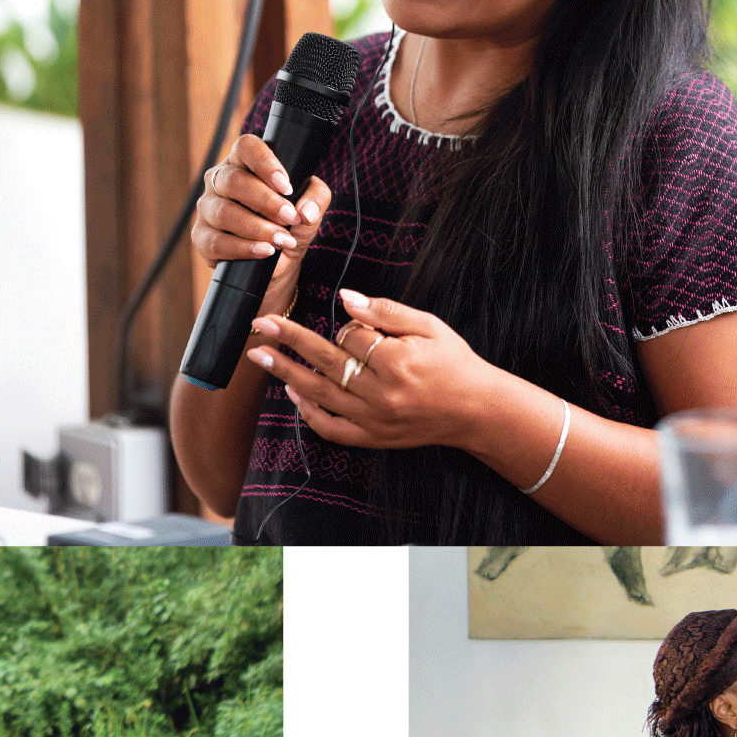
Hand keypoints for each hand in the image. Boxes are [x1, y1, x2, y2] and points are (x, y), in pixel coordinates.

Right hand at [189, 132, 330, 283]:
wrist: (278, 263)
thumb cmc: (290, 225)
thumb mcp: (310, 208)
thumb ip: (316, 198)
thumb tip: (305, 210)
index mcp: (243, 163)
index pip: (246, 147)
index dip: (265, 163)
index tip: (286, 186)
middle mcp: (219, 180)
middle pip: (233, 181)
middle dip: (266, 202)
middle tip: (290, 218)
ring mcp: (207, 208)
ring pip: (224, 212)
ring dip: (258, 228)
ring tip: (283, 240)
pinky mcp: (201, 237)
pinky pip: (216, 242)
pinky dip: (244, 248)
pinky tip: (264, 251)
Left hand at [245, 290, 498, 451]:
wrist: (476, 410)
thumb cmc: (454, 363)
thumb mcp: (429, 326)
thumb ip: (385, 312)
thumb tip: (345, 298)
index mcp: (397, 361)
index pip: (351, 336)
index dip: (348, 326)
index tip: (353, 323)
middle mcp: (382, 393)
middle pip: (324, 361)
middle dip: (289, 340)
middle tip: (261, 324)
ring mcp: (375, 419)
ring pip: (319, 395)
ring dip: (286, 373)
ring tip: (261, 356)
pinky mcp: (374, 438)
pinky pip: (331, 428)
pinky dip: (308, 413)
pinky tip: (293, 393)